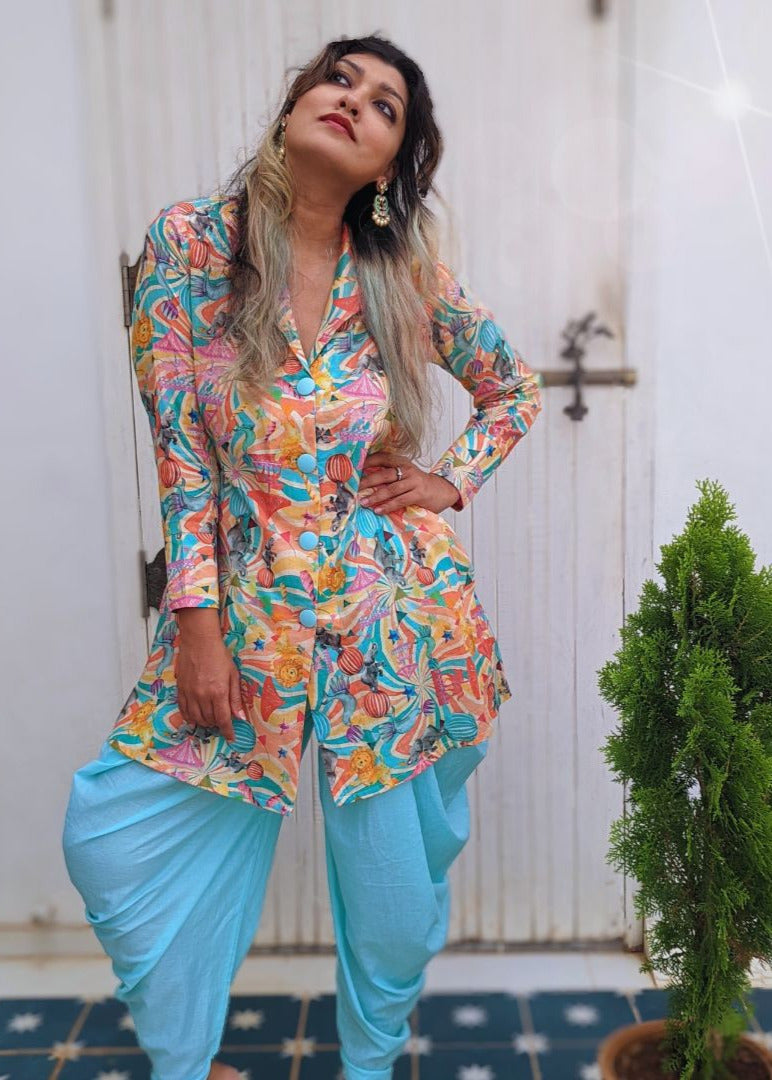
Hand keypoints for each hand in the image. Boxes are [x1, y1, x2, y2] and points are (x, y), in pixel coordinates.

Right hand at [174, 614, 245, 740]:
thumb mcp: (233, 675)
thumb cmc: (219, 655)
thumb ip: (235, 697)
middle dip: (217, 724)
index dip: (228, 731)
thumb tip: (240, 717)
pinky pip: (183, 710)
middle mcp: (203, 696)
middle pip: (209, 720)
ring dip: (204, 722)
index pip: (223, 719)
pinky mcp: (181, 689)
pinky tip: (195, 717)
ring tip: (210, 719)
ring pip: (196, 718)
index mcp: (218, 692)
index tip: (231, 738)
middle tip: (222, 721)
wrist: (199, 641)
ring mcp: (190, 693)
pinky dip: (190, 717)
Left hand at [357, 451, 459, 514]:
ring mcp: (414, 481)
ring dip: (376, 496)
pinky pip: (400, 500)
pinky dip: (388, 506)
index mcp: (402, 462)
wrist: (442, 490)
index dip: (369, 461)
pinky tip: (378, 510)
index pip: (383, 458)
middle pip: (384, 474)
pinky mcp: (419, 494)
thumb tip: (364, 480)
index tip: (355, 468)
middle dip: (368, 481)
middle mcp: (407, 469)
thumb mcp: (405, 475)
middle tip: (354, 488)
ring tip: (364, 502)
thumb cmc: (417, 484)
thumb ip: (389, 475)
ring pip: (391, 489)